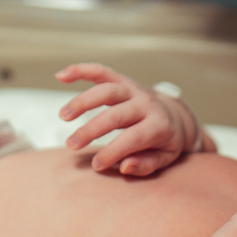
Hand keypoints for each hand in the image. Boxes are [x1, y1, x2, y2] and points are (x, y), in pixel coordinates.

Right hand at [56, 63, 206, 174]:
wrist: (176, 115)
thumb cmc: (166, 142)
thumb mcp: (165, 158)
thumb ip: (146, 165)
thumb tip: (125, 166)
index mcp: (159, 125)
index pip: (134, 138)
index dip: (113, 151)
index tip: (96, 165)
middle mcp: (146, 104)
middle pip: (116, 114)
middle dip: (92, 129)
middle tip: (71, 145)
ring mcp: (134, 89)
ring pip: (107, 89)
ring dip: (83, 101)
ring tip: (63, 116)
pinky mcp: (123, 81)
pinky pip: (102, 72)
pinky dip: (82, 70)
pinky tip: (61, 76)